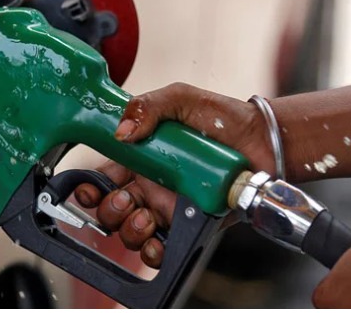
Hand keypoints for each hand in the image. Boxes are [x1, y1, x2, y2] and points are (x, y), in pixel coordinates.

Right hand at [75, 82, 272, 266]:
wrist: (261, 140)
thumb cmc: (222, 117)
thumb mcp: (179, 98)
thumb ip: (146, 106)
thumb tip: (121, 133)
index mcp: (140, 158)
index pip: (103, 177)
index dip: (89, 188)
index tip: (88, 190)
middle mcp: (149, 186)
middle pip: (112, 209)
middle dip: (109, 211)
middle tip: (127, 200)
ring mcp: (168, 208)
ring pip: (131, 232)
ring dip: (129, 231)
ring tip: (146, 217)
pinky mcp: (189, 226)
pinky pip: (162, 249)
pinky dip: (152, 252)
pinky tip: (157, 242)